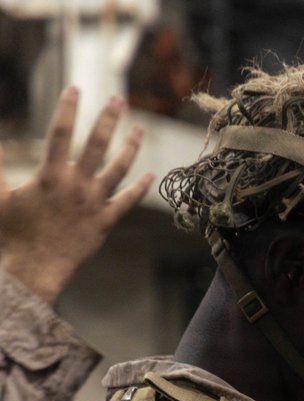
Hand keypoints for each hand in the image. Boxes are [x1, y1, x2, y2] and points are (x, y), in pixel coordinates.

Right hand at [0, 87, 154, 304]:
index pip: (61, 132)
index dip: (68, 108)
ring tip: (139, 128)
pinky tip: (150, 174)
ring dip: (130, 146)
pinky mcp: (105, 222)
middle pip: (96, 144)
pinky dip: (140, 187)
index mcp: (49, 175)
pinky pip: (127, 201)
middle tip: (119, 99)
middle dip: (108, 118)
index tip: (75, 88)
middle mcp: (76, 185)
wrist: (33, 270)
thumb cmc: (11, 234)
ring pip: (118, 168)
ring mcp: (94, 204)